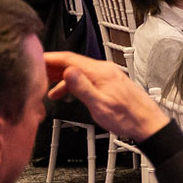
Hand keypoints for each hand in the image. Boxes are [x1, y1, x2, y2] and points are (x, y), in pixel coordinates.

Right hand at [44, 51, 171, 141]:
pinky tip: (65, 93)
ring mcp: (107, 75)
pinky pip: (85, 78)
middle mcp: (104, 69)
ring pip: (78, 71)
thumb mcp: (99, 105)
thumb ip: (82, 88)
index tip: (34, 59)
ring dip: (60, 77)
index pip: (69, 58)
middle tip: (34, 73)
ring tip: (45, 86)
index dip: (50, 58)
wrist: (148, 124)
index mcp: (101, 72)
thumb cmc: (127, 118)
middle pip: (72, 62)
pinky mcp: (109, 82)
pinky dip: (72, 83)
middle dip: (51, 67)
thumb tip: (67, 71)